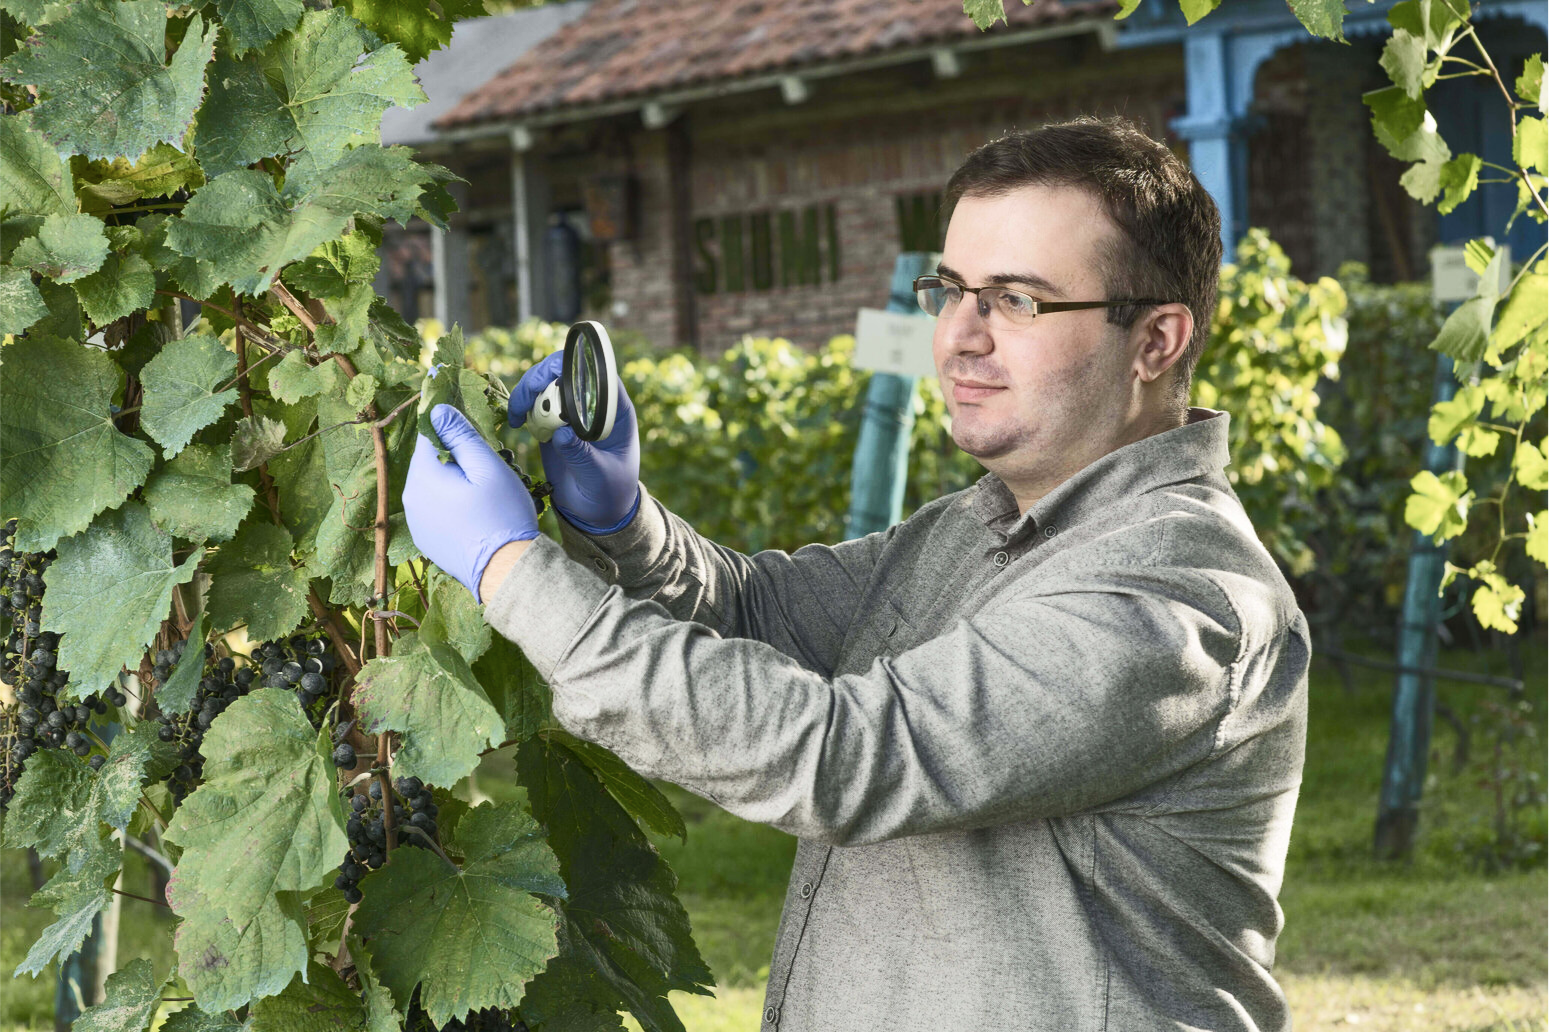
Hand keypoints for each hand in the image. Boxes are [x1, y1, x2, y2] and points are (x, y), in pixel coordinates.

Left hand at [403, 404, 539, 602]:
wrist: (505, 571)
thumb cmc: (501, 515)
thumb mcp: (487, 467)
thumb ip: (461, 436)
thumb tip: (437, 410)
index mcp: (422, 476)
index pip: (427, 433)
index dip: (444, 421)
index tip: (460, 418)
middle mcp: (410, 498)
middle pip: (428, 461)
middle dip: (451, 455)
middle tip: (484, 464)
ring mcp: (415, 522)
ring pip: (431, 485)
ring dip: (450, 480)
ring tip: (481, 492)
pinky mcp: (425, 539)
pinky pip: (433, 508)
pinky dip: (448, 503)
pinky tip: (472, 513)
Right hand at [507, 348, 640, 532]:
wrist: (596, 510)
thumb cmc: (610, 491)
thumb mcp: (600, 475)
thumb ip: (582, 455)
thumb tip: (562, 434)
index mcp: (615, 411)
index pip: (598, 375)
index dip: (575, 369)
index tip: (552, 381)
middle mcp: (592, 405)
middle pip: (566, 372)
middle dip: (542, 377)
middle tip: (524, 400)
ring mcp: (571, 412)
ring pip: (546, 384)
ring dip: (527, 391)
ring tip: (516, 415)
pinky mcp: (552, 422)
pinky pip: (534, 404)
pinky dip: (521, 407)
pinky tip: (516, 422)